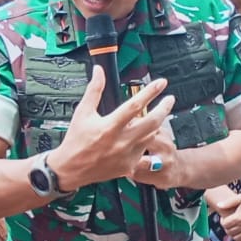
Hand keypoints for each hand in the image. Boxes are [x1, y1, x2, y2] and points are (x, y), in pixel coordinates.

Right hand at [47, 71, 175, 188]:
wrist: (71, 169)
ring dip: (156, 123)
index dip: (151, 92)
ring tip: (156, 115)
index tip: (160, 83)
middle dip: (164, 108)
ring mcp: (126, 155)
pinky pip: (145, 150)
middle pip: (152, 122)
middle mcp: (121, 141)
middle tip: (169, 99)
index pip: (136, 105)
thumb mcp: (82, 112)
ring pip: (151, 136)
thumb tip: (99, 71)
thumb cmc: (76, 141)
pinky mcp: (129, 165)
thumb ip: (94, 90)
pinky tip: (142, 134)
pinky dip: (145, 139)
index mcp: (109, 126)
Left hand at [213, 190, 240, 240]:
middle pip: (230, 232)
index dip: (223, 222)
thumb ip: (229, 202)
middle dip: (227, 229)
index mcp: (239, 217)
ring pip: (237, 238)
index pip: (225, 224)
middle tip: (229, 225)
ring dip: (234, 235)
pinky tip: (240, 238)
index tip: (224, 219)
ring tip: (234, 230)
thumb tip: (218, 205)